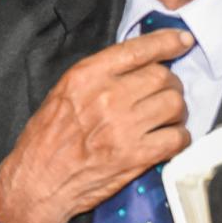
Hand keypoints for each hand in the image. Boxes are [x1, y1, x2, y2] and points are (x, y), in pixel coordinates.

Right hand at [0, 28, 193, 222]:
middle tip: (165, 93)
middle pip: (163, 77)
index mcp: (87, 75)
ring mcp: (123, 127)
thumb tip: (138, 63)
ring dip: (177, 111)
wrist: (38, 182)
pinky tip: (169, 139)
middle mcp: (107, 97)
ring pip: (174, 105)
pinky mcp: (135, 156)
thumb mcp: (64, 91)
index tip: (182, 40)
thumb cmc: (47, 138)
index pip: (138, 50)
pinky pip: (177, 138)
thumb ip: (100, 74)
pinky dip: (180, 138)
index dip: (167, 41)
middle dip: (171, 83)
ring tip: (167, 118)